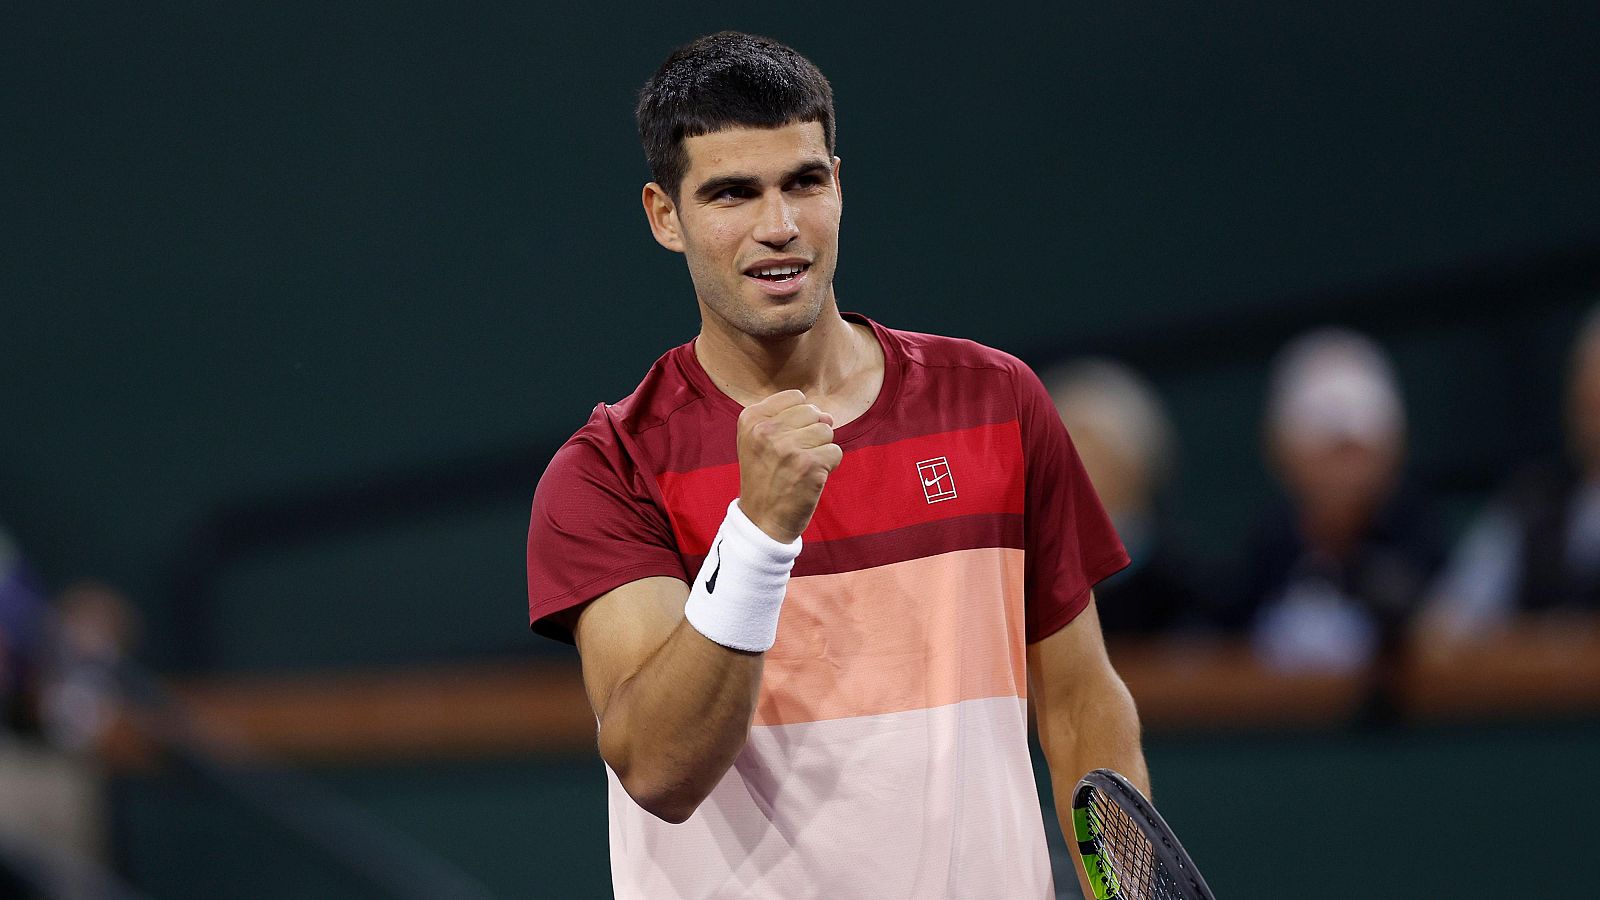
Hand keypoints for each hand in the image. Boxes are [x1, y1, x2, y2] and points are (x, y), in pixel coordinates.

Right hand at [735, 390, 842, 542]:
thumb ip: (789, 418)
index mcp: (751, 418)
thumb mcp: (758, 440)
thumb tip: (828, 416)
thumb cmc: (765, 477)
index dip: (799, 419)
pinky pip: (836, 452)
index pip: (796, 398)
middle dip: (811, 434)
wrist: (761, 520)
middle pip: (813, 413)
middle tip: (792, 459)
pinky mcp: (809, 465)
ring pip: (827, 431)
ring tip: (800, 468)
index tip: (784, 441)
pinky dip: (829, 466)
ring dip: (820, 450)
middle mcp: (766, 430)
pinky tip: (809, 479)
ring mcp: (788, 447)